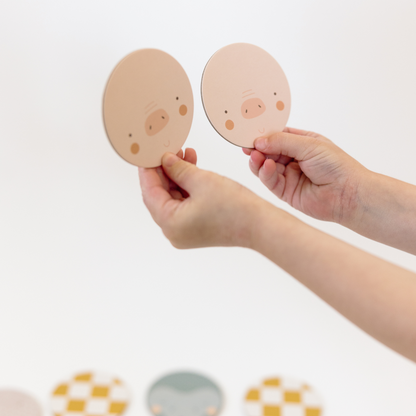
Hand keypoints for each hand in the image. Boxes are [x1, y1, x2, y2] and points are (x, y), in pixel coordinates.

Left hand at [139, 148, 263, 248]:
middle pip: (160, 196)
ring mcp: (185, 231)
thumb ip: (178, 169)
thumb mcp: (201, 180)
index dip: (148, 170)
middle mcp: (173, 231)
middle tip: (170, 150)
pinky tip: (193, 168)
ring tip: (184, 154)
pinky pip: (185, 205)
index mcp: (170, 223)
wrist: (260, 225)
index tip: (147, 153)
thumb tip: (165, 160)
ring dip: (178, 177)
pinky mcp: (196, 228)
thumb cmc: (234, 207)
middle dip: (165, 171)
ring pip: (173, 199)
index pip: (150, 192)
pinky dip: (187, 187)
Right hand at [243, 127, 367, 224]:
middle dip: (257, 148)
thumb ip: (282, 142)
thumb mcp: (309, 145)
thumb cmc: (336, 165)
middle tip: (246, 145)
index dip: (263, 133)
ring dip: (258, 161)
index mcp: (301, 143)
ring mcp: (289, 176)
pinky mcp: (286, 192)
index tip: (249, 131)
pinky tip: (267, 166)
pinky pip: (270, 181)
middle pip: (268, 151)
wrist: (348, 194)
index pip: (277, 135)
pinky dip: (265, 174)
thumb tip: (258, 141)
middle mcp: (293, 159)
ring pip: (265, 167)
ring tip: (254, 156)